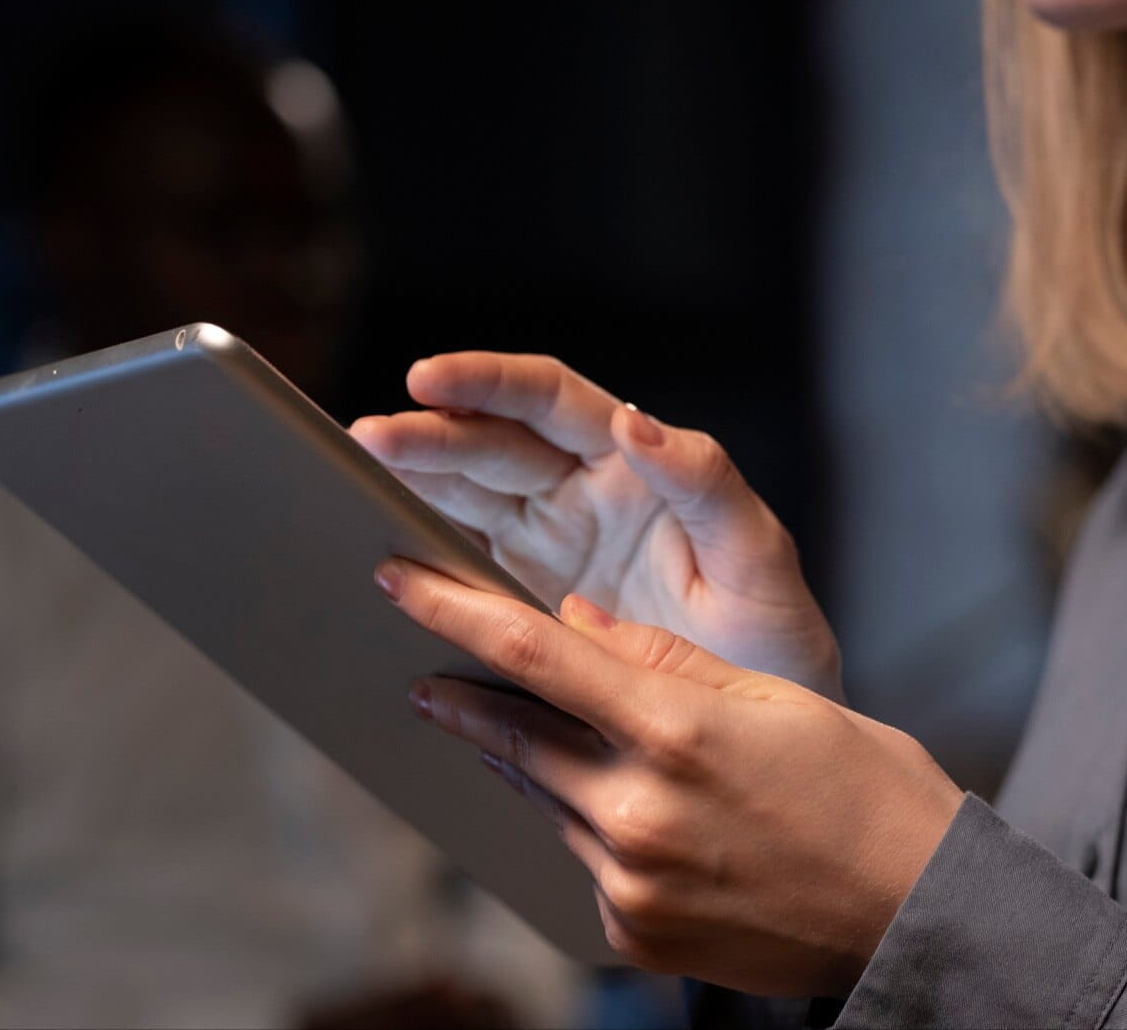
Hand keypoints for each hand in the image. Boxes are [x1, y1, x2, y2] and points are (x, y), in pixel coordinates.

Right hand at [351, 353, 839, 696]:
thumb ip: (708, 488)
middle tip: (367, 442)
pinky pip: (460, 561)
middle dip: (427, 435)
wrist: (764, 747)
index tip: (430, 379)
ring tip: (351, 477)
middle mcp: (583, 493)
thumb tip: (641, 421)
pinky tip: (377, 546)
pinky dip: (418, 549)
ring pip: (463, 494)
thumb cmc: (775, 643)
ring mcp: (547, 546)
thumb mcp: (760, 563)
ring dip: (407, 481)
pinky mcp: (523, 602)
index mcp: (635, 467)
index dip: (487, 383)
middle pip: (489, 443)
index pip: (550, 402)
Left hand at [373, 558, 962, 997]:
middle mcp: (639, 810)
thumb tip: (572, 622)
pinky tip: (624, 817)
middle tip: (423, 677)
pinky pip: (583, 862)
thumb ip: (663, 658)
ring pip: (548, 801)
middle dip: (461, 699)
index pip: (531, 657)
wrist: (918, 917)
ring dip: (529, 764)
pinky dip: (588, 829)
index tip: (397, 580)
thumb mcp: (775, 698)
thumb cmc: (867, 792)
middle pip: (514, 736)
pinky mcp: (634, 932)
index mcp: (676, 731)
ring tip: (514, 736)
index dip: (451, 610)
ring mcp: (632, 880)